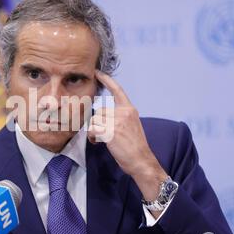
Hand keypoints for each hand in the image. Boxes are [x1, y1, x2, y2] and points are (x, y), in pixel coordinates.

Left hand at [88, 71, 167, 203]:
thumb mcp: (130, 126)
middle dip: (97, 123)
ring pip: (95, 120)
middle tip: (100, 134)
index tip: (98, 72)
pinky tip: (97, 143)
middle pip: (99, 111)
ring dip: (93, 131)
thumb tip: (102, 118)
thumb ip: (119, 118)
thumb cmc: (135, 146)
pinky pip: (92, 129)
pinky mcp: (110, 131)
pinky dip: (92, 137)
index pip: (117, 90)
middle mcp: (124, 112)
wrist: (141, 160)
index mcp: (130, 109)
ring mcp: (117, 121)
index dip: (106, 80)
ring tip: (99, 139)